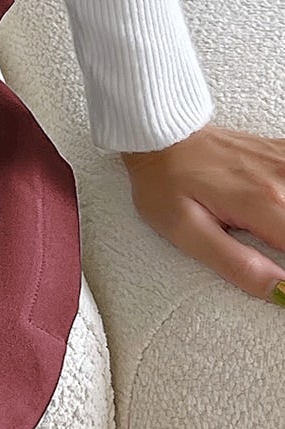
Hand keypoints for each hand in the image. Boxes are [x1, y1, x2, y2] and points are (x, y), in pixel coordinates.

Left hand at [118, 123, 284, 304]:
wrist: (157, 135)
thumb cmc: (164, 183)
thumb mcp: (187, 231)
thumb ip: (238, 265)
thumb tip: (281, 293)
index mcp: (262, 204)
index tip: (284, 285)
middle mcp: (280, 179)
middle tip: (270, 250)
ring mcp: (282, 161)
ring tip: (271, 236)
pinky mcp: (280, 151)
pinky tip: (278, 208)